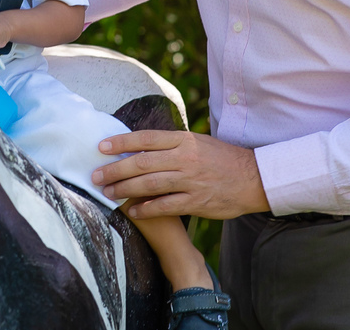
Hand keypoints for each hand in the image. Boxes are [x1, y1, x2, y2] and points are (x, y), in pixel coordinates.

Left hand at [92, 130, 269, 219]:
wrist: (253, 178)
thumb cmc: (221, 159)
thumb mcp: (198, 142)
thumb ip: (171, 144)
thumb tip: (140, 145)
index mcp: (184, 140)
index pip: (146, 139)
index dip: (121, 142)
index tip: (101, 147)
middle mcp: (185, 158)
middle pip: (141, 163)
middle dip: (115, 170)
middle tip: (95, 176)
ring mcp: (191, 180)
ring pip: (149, 184)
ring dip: (124, 189)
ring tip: (108, 193)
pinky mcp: (197, 202)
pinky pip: (165, 206)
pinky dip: (146, 208)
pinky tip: (132, 210)